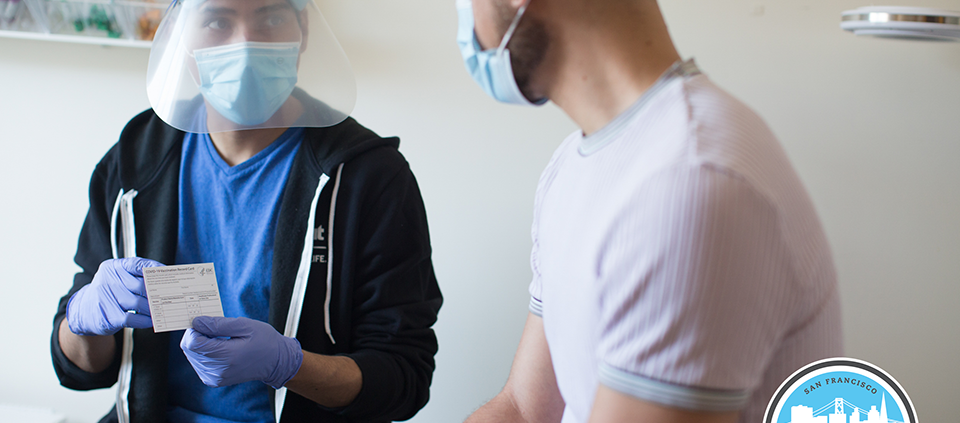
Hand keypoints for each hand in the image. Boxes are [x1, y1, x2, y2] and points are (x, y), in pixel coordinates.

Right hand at [66, 257, 162, 335]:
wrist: (83, 311)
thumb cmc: (109, 292)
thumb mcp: (117, 278)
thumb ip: (137, 276)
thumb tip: (165, 280)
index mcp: (113, 267)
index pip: (138, 264)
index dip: (155, 269)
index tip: (169, 274)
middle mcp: (108, 280)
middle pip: (141, 286)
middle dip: (158, 293)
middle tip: (170, 296)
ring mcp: (106, 298)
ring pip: (138, 303)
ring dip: (153, 308)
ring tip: (163, 309)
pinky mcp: (107, 316)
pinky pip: (132, 318)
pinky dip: (145, 320)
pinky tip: (152, 320)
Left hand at [180, 316, 303, 388]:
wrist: (275, 362)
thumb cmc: (264, 341)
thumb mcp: (245, 325)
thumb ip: (218, 324)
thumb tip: (197, 322)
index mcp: (227, 356)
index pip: (192, 343)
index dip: (194, 329)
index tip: (205, 321)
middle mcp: (218, 371)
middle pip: (190, 350)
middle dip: (197, 336)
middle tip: (214, 328)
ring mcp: (215, 378)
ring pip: (192, 356)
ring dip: (201, 345)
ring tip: (220, 339)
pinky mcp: (214, 381)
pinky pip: (198, 364)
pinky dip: (204, 353)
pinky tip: (219, 349)